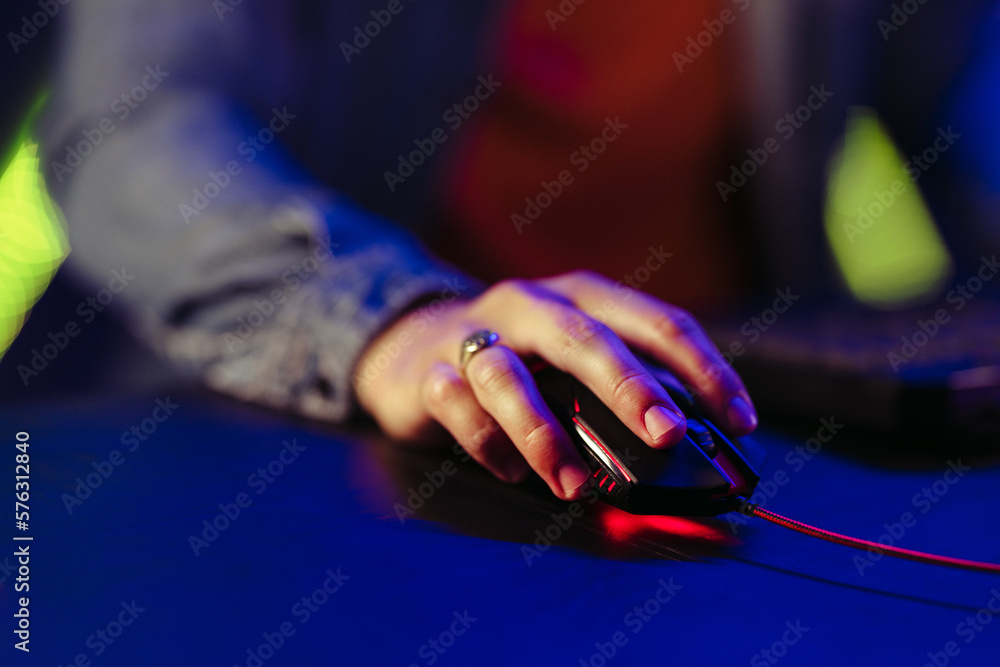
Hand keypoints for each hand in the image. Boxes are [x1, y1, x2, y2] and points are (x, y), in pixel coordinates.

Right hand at [353, 271, 756, 500]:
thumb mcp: (570, 367)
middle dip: (629, 386)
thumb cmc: (517, 363)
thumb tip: (687, 466)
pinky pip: (456, 406)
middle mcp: (530, 306)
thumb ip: (619, 401)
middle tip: (668, 435)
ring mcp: (474, 334)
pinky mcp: (428, 371)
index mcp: (581, 299)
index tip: (740, 420)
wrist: (409, 347)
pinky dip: (486, 443)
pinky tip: (510, 471)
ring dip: (544, 434)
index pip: (655, 322)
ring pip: (505, 375)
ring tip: (574, 486)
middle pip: (583, 337)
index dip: (703, 367)